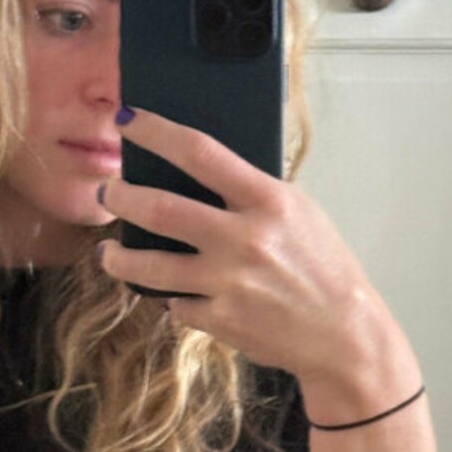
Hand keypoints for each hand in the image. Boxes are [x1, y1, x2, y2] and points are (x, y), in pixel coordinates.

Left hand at [99, 107, 404, 387]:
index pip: (199, 152)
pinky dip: (170, 297)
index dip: (155, 131)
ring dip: (118, 257)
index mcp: (268, 201)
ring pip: (148, 266)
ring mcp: (229, 284)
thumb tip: (196, 170)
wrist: (343, 332)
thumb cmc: (322, 266)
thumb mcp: (298, 212)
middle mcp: (244, 240)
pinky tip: (171, 292)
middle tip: (109, 193)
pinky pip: (175, 304)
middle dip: (121, 197)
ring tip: (108, 252)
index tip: (127, 119)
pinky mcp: (221, 321)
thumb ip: (251, 191)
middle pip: (159, 208)